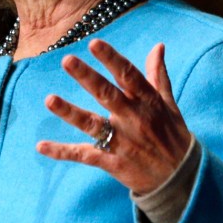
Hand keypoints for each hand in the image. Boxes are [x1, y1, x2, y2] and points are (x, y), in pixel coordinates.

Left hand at [37, 40, 190, 193]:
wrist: (181, 179)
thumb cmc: (173, 137)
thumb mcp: (169, 104)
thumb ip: (158, 75)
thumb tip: (158, 46)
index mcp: (147, 102)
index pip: (128, 75)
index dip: (112, 59)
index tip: (94, 43)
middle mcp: (133, 119)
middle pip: (107, 95)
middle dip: (88, 77)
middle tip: (67, 60)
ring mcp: (121, 141)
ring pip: (92, 125)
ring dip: (70, 112)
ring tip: (49, 99)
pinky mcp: (112, 162)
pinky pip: (84, 155)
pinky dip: (62, 152)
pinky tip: (41, 146)